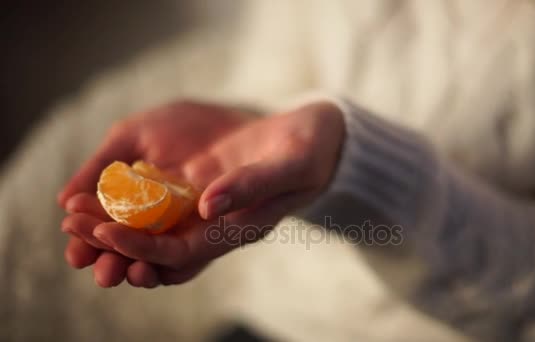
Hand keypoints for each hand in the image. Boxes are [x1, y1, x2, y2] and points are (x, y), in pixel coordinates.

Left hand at [61, 100, 344, 287]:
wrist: (322, 140)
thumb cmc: (313, 150)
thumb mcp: (291, 162)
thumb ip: (253, 185)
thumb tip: (207, 206)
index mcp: (241, 229)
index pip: (180, 253)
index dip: (139, 247)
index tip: (100, 231)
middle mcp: (221, 228)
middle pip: (158, 250)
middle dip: (112, 242)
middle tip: (71, 223)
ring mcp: (212, 212)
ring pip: (154, 232)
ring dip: (114, 225)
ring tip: (75, 211)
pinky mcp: (207, 193)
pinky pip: (162, 210)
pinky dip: (131, 206)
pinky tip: (106, 190)